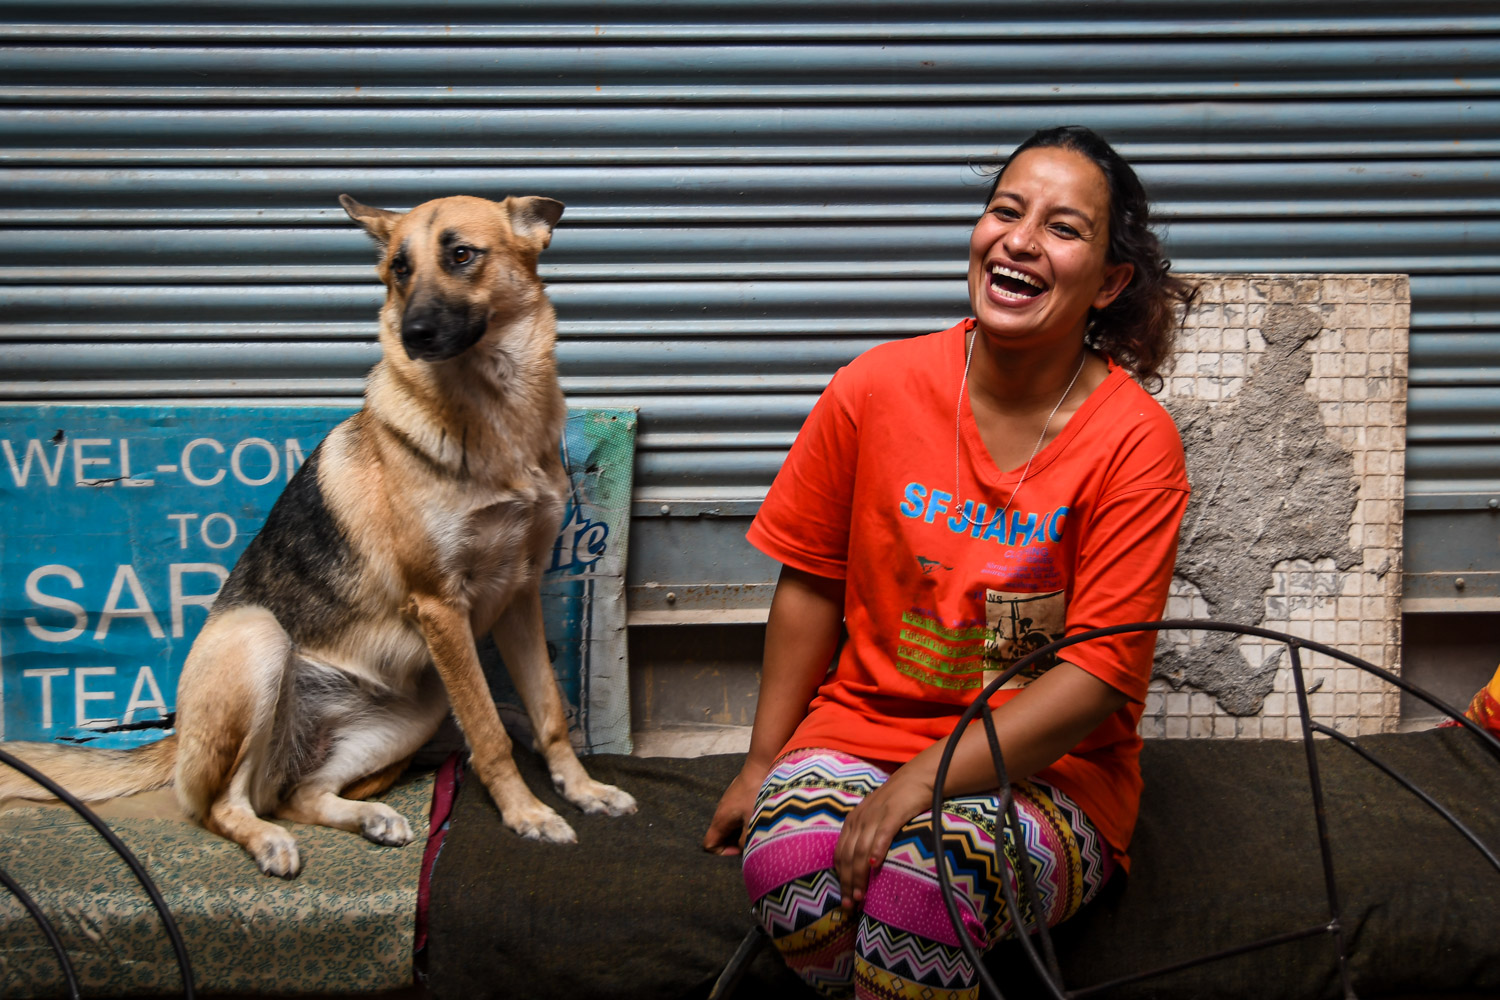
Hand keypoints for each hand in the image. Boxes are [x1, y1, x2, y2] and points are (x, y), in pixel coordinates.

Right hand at [702, 759, 770, 855]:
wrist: (762, 766)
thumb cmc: (756, 794)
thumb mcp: (752, 822)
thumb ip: (745, 841)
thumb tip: (745, 851)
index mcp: (720, 820)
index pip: (709, 845)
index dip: (722, 853)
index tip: (739, 849)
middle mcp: (721, 812)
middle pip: (720, 837)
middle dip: (733, 844)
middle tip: (750, 842)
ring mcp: (729, 804)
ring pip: (730, 826)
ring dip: (741, 832)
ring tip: (757, 830)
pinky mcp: (738, 797)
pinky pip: (737, 816)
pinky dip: (746, 821)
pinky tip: (760, 817)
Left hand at [832, 764, 934, 909]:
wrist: (916, 779)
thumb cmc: (896, 802)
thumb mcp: (874, 819)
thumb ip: (866, 837)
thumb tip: (863, 867)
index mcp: (852, 822)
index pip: (840, 854)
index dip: (840, 878)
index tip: (845, 899)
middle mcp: (859, 820)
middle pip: (848, 856)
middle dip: (847, 882)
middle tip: (851, 905)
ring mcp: (875, 817)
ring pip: (861, 850)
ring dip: (859, 874)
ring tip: (861, 895)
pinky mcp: (893, 814)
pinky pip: (882, 834)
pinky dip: (877, 849)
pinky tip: (875, 865)